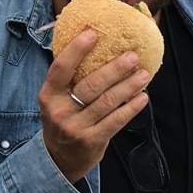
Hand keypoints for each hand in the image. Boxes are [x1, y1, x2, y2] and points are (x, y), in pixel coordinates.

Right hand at [38, 28, 151, 182]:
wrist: (58, 159)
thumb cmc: (62, 120)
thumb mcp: (56, 99)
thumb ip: (69, 77)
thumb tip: (90, 39)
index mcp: (48, 95)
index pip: (61, 68)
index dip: (76, 49)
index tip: (93, 33)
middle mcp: (60, 111)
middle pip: (91, 85)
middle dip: (114, 68)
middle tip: (132, 56)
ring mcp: (76, 128)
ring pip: (107, 102)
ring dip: (128, 86)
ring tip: (144, 74)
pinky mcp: (92, 141)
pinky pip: (116, 121)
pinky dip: (131, 107)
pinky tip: (142, 97)